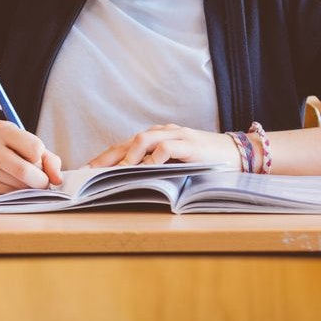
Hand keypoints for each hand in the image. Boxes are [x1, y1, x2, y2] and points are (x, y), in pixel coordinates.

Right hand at [0, 121, 63, 193]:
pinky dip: (13, 193)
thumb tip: (58, 180)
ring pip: (16, 186)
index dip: (40, 159)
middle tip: (41, 182)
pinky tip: (8, 184)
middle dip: (39, 181)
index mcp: (2, 129)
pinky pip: (5, 194)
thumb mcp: (21, 142)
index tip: (36, 161)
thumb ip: (47, 158)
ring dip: (26, 188)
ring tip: (21, 180)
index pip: (35, 148)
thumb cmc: (0, 147)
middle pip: (25, 171)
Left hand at [86, 124, 241, 169]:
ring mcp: (175, 136)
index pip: (121, 147)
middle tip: (88, 174)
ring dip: (127, 157)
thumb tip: (125, 187)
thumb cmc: (203, 163)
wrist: (236, 153)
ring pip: (143, 140)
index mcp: (154, 139)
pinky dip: (154, 158)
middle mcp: (161, 133)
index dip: (102, 159)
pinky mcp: (189, 144)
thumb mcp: (175, 166)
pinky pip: (167, 147)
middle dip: (105, 158)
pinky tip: (146, 168)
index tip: (84, 173)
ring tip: (115, 172)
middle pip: (125, 142)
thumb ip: (154, 170)